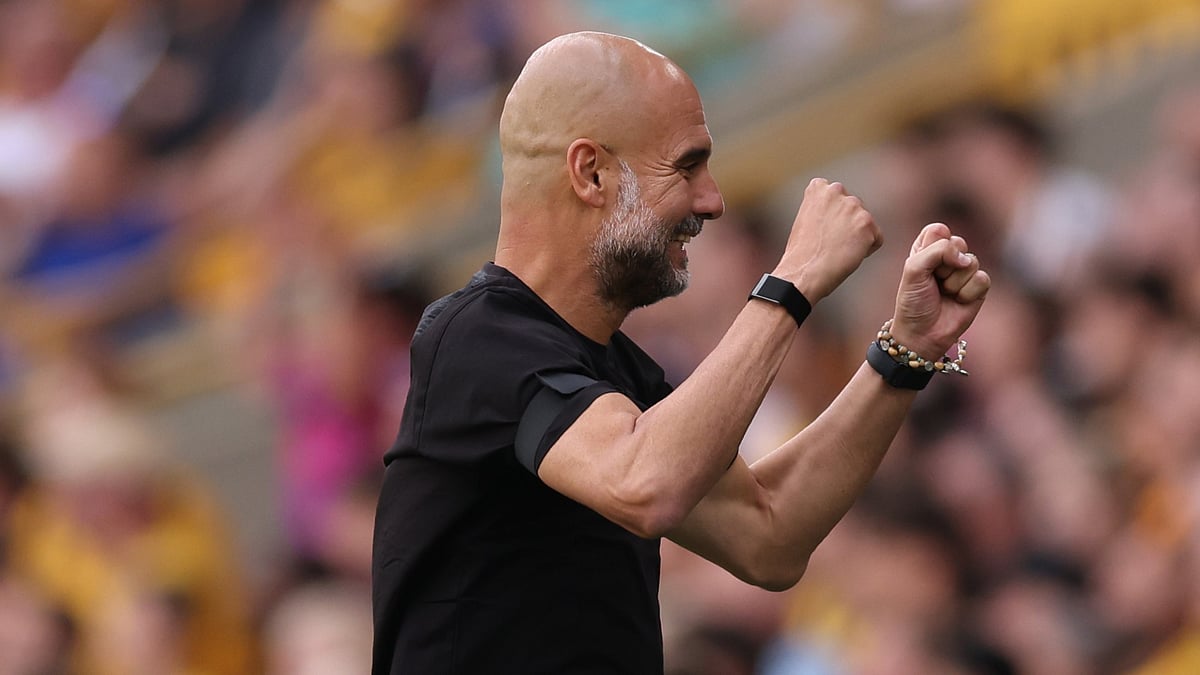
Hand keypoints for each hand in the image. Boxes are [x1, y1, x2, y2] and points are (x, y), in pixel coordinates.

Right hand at [773, 178, 882, 301]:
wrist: (804, 272)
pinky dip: (867, 250)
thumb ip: (824, 208)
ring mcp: (854, 206)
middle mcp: (837, 190)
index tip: (822, 229)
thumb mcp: (806, 218)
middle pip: (854, 208)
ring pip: (865, 223)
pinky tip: (848, 255)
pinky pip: (876, 238)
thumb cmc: (802, 253)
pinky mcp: (867, 222)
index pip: (837, 195)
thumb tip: (841, 215)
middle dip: (848, 224)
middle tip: (830, 242)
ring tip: (838, 250)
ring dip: (857, 237)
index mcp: (819, 188)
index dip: (832, 215)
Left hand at [889, 223, 990, 358]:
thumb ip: (937, 251)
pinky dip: (967, 293)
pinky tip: (958, 301)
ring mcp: (964, 271)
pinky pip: (982, 279)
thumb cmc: (913, 301)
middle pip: (958, 243)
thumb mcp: (913, 269)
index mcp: (928, 248)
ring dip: (954, 282)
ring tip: (945, 293)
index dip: (933, 247)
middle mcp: (947, 257)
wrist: (922, 333)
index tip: (922, 266)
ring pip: (971, 262)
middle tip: (934, 282)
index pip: (939, 230)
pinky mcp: (978, 286)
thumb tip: (966, 258)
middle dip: (943, 266)